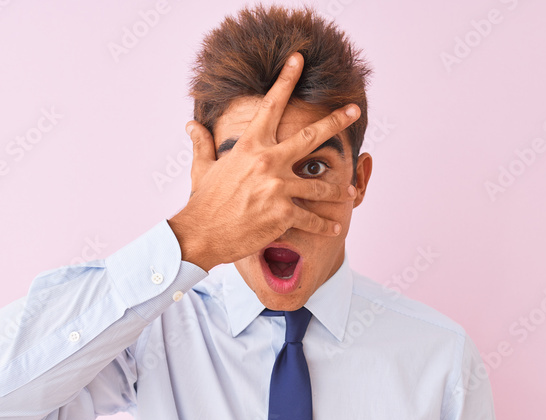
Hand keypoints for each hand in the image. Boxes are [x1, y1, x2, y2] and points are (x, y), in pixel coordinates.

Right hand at [167, 51, 359, 271]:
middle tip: (354, 109)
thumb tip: (191, 126)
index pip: (271, 106)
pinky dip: (324, 225)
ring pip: (318, 185)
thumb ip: (202, 145)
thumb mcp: (203, 168)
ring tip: (350, 190)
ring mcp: (278, 187)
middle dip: (335, 121)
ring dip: (336, 188)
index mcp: (250, 146)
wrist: (202, 234)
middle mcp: (268, 162)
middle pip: (310, 136)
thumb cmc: (204, 201)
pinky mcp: (283, 212)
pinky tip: (334, 227)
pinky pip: (311, 218)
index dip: (286, 80)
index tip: (299, 59)